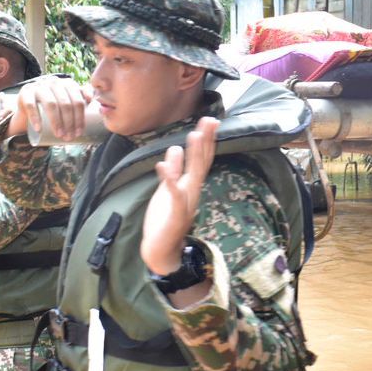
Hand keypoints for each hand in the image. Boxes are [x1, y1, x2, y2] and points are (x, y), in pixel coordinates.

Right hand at [11, 77, 91, 140]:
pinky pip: (31, 105)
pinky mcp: (25, 92)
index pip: (77, 101)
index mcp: (67, 84)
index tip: (79, 132)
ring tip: (59, 135)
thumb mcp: (68, 101)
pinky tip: (39, 129)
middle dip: (69, 123)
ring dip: (56, 122)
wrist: (29, 107)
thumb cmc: (54, 106)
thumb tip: (95, 102)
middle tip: (69, 137)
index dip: (80, 118)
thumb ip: (81, 98)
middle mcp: (54, 82)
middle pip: (65, 103)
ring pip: (51, 104)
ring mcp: (39, 86)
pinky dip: (35, 118)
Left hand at [141, 117, 217, 275]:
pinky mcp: (176, 213)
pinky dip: (170, 179)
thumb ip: (173, 171)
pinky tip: (163, 165)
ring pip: (193, 175)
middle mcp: (192, 191)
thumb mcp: (167, 191)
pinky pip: (174, 194)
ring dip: (194, 156)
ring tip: (194, 135)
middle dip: (206, 141)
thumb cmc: (164, 220)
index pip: (201, 158)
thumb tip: (175, 148)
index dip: (206, 140)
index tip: (210, 120)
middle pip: (202, 162)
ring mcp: (186, 202)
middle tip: (210, 120)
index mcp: (190, 185)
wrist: (161, 250)